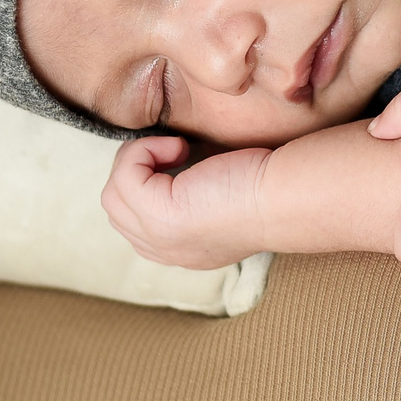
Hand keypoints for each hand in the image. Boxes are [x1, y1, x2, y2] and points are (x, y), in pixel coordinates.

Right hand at [100, 137, 270, 268]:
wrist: (287, 196)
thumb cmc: (266, 186)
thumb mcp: (218, 191)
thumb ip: (191, 187)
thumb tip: (171, 155)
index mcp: (181, 250)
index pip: (133, 224)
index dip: (143, 186)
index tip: (175, 161)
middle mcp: (166, 251)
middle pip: (117, 211)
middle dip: (135, 172)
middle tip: (173, 152)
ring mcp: (160, 239)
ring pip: (113, 196)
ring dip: (137, 161)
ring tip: (176, 150)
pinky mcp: (161, 216)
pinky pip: (124, 177)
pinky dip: (144, 152)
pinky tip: (180, 148)